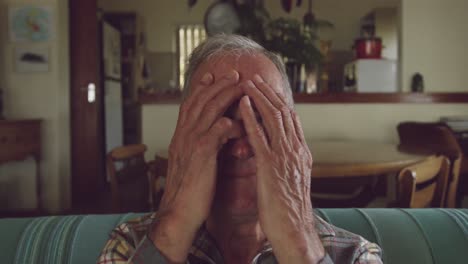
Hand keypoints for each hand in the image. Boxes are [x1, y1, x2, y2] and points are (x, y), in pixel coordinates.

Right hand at [152, 70, 242, 262]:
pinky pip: (217, 131)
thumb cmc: (190, 191)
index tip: (213, 76)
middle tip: (233, 73)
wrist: (179, 213)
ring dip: (226, 95)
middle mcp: (184, 135)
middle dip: (218, 85)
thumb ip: (203, 145)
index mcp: (181, 137)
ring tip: (240, 84)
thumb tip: (218, 133)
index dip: (202, 89)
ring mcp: (191, 143)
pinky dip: (229, 123)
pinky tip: (239, 122)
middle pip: (201, 101)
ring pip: (209, 110)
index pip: (191, 105)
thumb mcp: (192, 163)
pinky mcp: (201, 154)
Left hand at [239, 75, 324, 262]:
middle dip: (269, 92)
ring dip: (259, 97)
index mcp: (301, 152)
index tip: (267, 89)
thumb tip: (283, 152)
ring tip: (247, 83)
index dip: (279, 101)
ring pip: (273, 117)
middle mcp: (295, 149)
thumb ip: (289, 163)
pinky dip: (251, 117)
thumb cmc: (290, 209)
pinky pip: (259, 135)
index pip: (291, 119)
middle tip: (255, 78)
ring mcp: (284, 156)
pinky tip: (242, 104)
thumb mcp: (293, 180)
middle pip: (283, 112)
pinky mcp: (270, 165)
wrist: (294, 229)